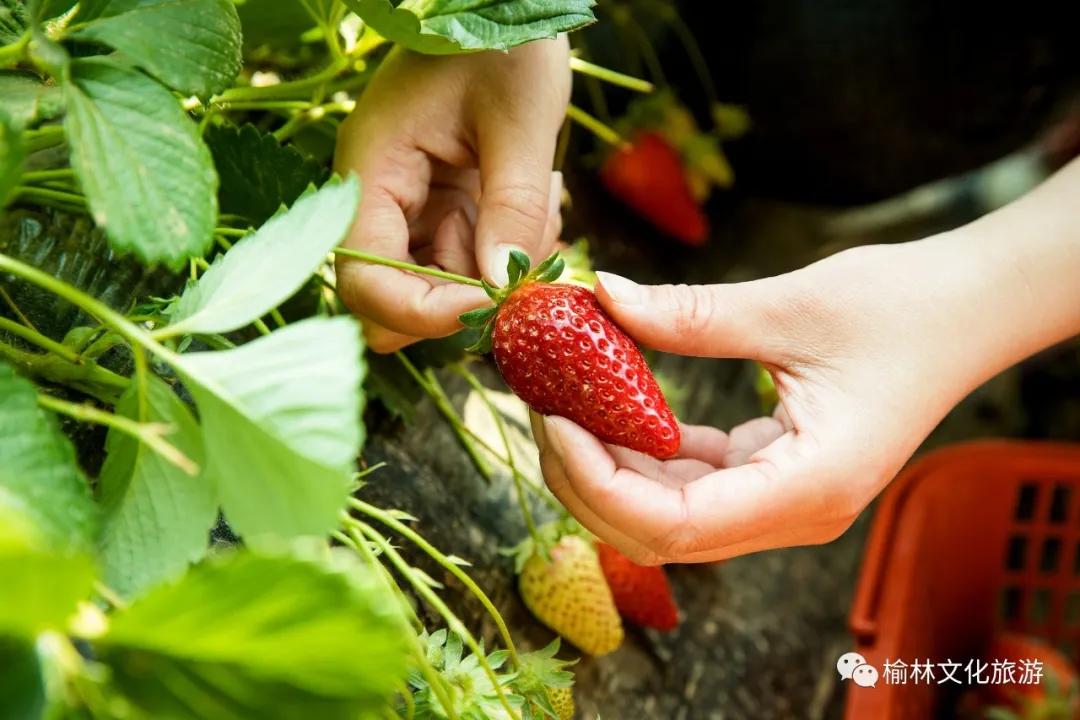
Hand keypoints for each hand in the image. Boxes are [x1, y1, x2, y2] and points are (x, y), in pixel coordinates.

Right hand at [333, 37, 570, 351]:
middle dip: (467, 292)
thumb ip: (511, 209)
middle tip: (528, 255)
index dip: (424, 312)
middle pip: (399, 292)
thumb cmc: (506, 47)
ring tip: (541, 201)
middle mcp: (378, 198)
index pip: (366, 281)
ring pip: (443, 280)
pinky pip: (467, 255)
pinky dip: (507, 247)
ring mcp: (410, 205)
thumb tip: (500, 291)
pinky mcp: (440, 206)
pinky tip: (536, 199)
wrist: (503, 7)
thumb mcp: (520, 123)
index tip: (496, 303)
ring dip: (498, 267)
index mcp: (373, 172)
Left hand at [531, 194, 1079, 563]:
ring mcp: (781, 500)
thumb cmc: (901, 307)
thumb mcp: (787, 305)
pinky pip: (689, 479)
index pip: (674, 525)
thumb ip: (686, 314)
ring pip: (667, 512)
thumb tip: (595, 297)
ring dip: (608, 463)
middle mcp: (793, 514)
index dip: (597, 482)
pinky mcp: (772, 475)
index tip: (552, 417)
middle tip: (539, 403)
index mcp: (808, 490)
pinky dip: (643, 447)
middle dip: (586, 476)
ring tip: (560, 397)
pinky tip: (608, 398)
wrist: (964, 311)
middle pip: (658, 531)